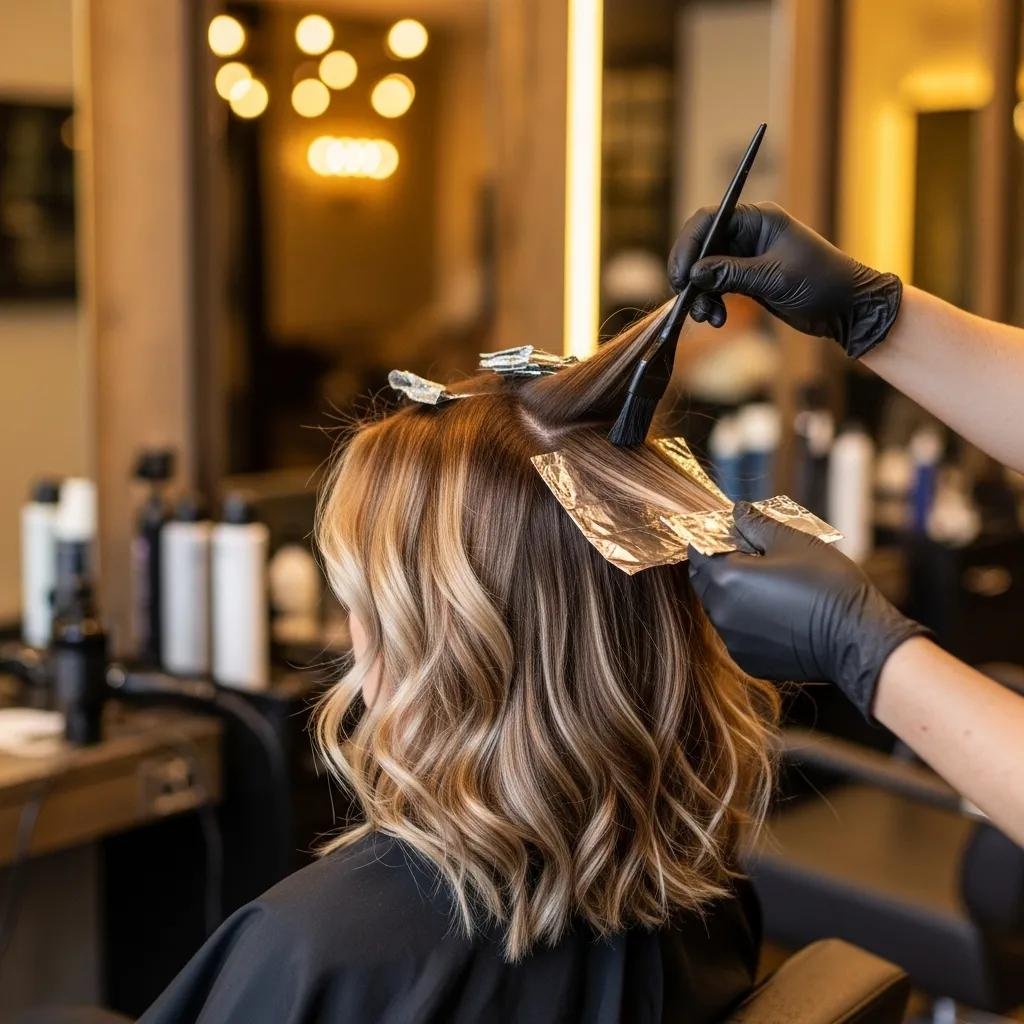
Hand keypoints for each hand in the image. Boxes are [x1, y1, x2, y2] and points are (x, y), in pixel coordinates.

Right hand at [668, 202, 903, 358]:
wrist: (847, 308)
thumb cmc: (821, 283)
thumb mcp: (773, 278)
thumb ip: (731, 274)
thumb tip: (694, 274)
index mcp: (758, 219)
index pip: (709, 220)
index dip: (689, 244)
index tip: (680, 274)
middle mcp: (749, 233)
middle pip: (702, 245)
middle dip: (691, 274)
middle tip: (686, 298)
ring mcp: (746, 257)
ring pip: (706, 270)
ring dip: (700, 294)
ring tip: (708, 317)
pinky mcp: (747, 279)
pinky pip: (717, 287)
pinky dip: (712, 302)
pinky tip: (717, 319)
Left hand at [687, 502, 929, 718]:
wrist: (857, 639)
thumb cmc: (828, 585)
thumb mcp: (793, 541)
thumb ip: (757, 524)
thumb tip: (737, 511)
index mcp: (726, 578)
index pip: (698, 551)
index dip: (710, 537)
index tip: (730, 532)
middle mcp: (721, 612)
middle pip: (705, 581)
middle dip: (719, 565)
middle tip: (750, 555)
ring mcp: (733, 641)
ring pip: (720, 608)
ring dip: (733, 593)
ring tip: (767, 583)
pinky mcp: (748, 661)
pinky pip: (737, 633)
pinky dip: (747, 620)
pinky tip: (776, 612)